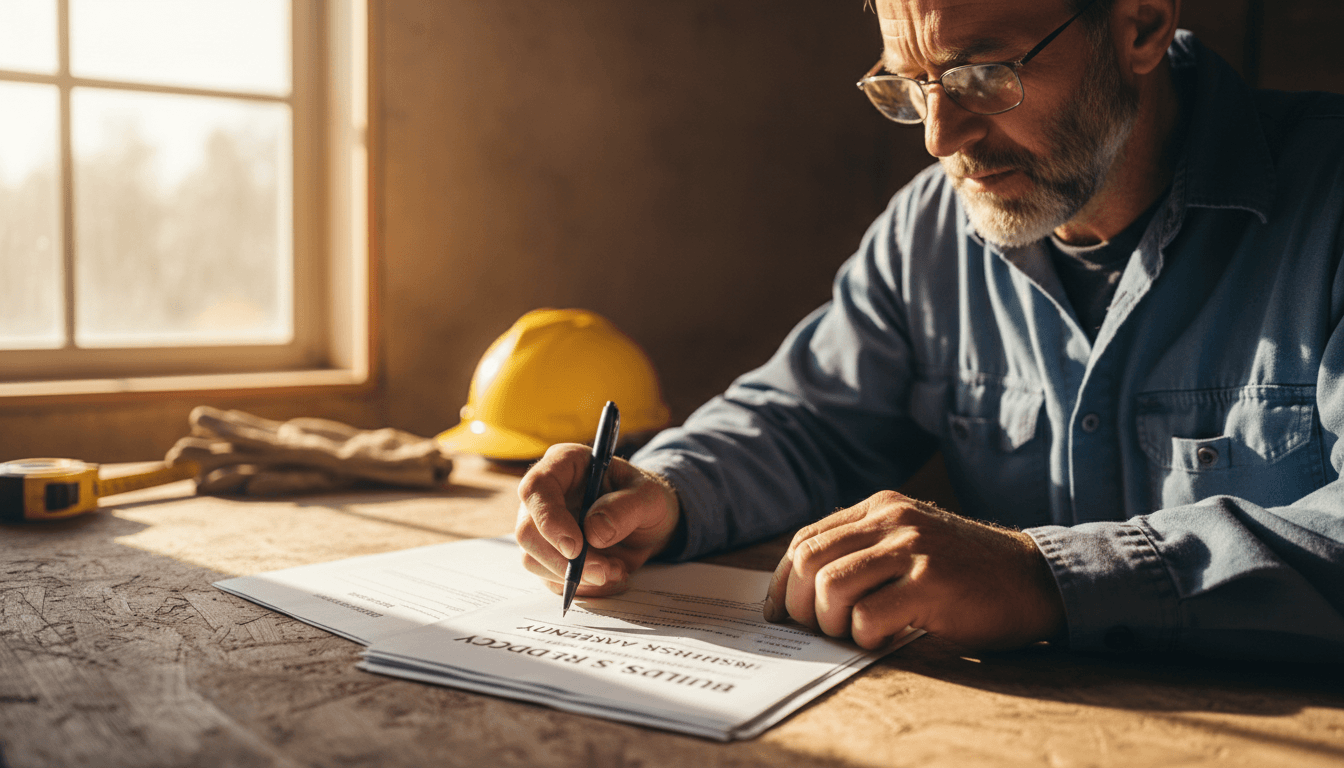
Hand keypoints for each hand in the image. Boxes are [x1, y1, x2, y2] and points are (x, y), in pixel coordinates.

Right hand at [515, 443, 680, 596]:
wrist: (648, 524)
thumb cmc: (645, 499)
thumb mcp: (650, 497)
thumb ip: (625, 509)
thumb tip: (594, 533)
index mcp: (564, 464)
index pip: (536, 488)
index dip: (549, 520)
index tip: (576, 547)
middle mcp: (544, 495)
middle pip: (527, 532)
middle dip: (564, 560)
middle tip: (604, 571)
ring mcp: (541, 527)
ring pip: (533, 560)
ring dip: (575, 576)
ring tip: (616, 569)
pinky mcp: (547, 554)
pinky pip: (549, 578)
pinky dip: (581, 586)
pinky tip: (609, 575)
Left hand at [763, 491, 1064, 650]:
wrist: (1035, 579)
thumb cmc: (966, 573)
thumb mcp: (910, 543)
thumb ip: (864, 553)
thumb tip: (798, 593)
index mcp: (880, 507)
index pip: (806, 539)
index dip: (782, 580)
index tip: (780, 612)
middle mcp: (892, 519)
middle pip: (807, 560)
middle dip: (799, 604)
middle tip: (817, 630)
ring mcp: (912, 547)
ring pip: (830, 587)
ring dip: (832, 623)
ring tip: (856, 634)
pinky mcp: (931, 582)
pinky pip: (868, 616)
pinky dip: (866, 638)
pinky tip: (888, 638)